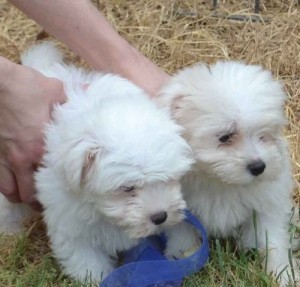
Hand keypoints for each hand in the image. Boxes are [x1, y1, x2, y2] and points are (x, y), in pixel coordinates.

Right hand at [0, 57, 64, 208]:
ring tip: (28, 196)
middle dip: (37, 202)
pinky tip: (11, 185)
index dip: (59, 190)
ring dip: (20, 196)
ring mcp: (3, 158)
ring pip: (10, 192)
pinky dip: (5, 186)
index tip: (66, 193)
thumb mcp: (55, 90)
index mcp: (41, 147)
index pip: (52, 178)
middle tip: (45, 202)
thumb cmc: (25, 86)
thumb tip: (91, 92)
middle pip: (28, 194)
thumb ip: (75, 97)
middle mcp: (22, 159)